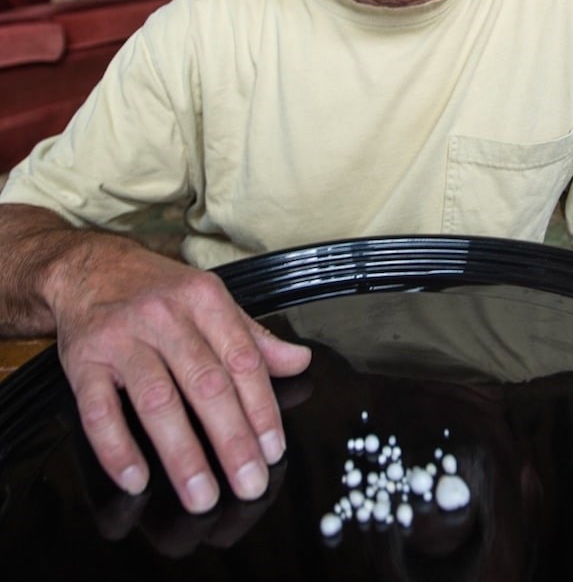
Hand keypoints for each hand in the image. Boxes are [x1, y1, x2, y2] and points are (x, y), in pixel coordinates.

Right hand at [46, 237, 310, 514]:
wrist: (89, 267)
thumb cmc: (156, 289)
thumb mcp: (209, 300)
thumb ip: (252, 336)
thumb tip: (299, 361)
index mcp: (204, 299)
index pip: (242, 359)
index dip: (261, 409)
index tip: (273, 450)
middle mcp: (165, 316)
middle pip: (205, 383)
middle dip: (231, 439)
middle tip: (249, 483)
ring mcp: (121, 338)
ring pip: (157, 400)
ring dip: (182, 453)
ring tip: (202, 494)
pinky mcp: (83, 361)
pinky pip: (99, 410)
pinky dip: (117, 448)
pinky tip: (136, 479)